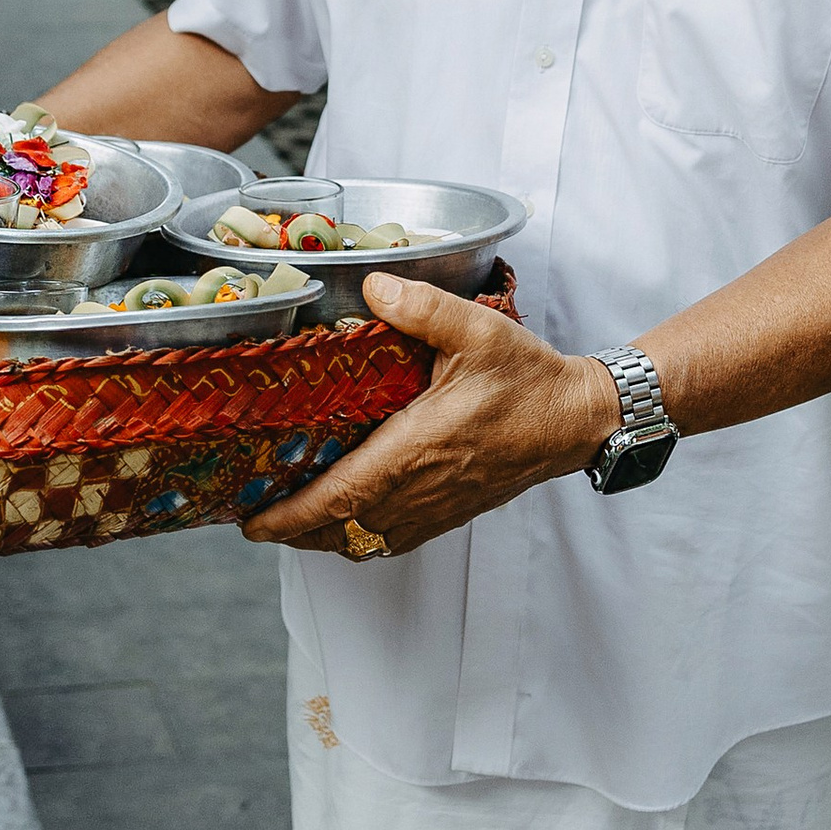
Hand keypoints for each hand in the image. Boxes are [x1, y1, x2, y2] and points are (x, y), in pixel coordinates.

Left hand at [243, 278, 619, 557]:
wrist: (577, 420)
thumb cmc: (528, 378)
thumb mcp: (477, 329)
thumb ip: (421, 307)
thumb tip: (371, 287)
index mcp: (418, 449)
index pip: (342, 498)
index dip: (292, 517)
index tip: (252, 523)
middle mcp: (422, 488)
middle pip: (342, 531)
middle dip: (293, 532)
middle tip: (254, 519)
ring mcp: (437, 507)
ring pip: (367, 542)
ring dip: (325, 538)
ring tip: (291, 522)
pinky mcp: (452, 512)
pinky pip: (395, 540)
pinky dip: (361, 538)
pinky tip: (349, 520)